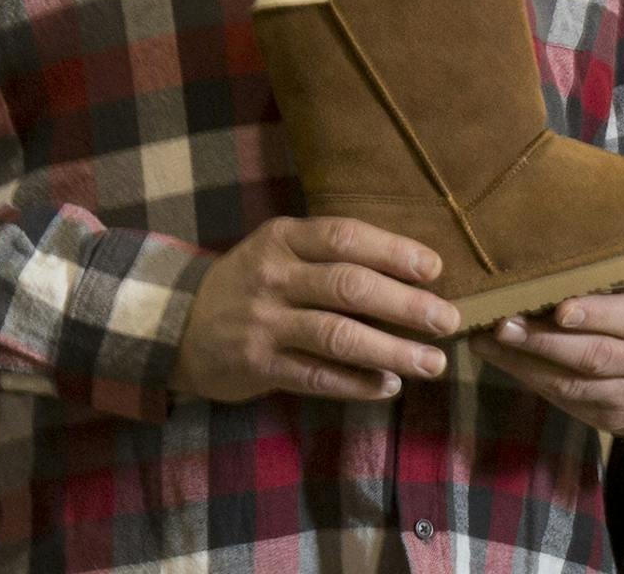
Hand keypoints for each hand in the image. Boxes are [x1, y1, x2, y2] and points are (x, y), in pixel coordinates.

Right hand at [171, 217, 458, 403]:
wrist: (174, 323)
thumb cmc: (253, 281)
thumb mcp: (282, 250)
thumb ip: (334, 255)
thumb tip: (415, 271)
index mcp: (286, 238)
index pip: (346, 238)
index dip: (394, 251)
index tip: (436, 269)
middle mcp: (274, 276)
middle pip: (350, 287)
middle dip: (406, 305)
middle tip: (449, 322)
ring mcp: (263, 323)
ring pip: (338, 336)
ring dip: (391, 351)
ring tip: (433, 363)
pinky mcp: (256, 366)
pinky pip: (315, 376)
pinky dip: (356, 383)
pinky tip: (388, 387)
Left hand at [468, 282, 623, 435]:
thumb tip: (574, 233)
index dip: (598, 314)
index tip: (560, 307)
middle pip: (596, 356)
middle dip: (545, 342)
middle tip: (503, 323)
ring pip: (574, 385)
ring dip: (526, 364)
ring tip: (487, 342)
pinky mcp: (611, 420)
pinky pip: (567, 402)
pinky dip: (533, 381)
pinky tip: (504, 360)